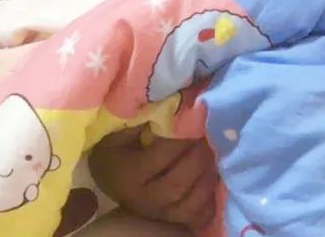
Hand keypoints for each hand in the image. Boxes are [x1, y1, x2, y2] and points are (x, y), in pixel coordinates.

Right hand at [88, 128, 217, 230]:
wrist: (109, 175)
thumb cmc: (117, 148)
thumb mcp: (119, 131)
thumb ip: (141, 118)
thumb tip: (173, 104)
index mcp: (127, 174)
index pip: (161, 157)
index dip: (182, 139)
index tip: (196, 120)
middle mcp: (142, 199)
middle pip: (177, 185)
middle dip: (199, 159)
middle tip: (210, 137)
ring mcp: (157, 213)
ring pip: (189, 206)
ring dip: (208, 179)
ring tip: (214, 155)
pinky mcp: (170, 220)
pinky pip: (196, 218)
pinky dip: (209, 202)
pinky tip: (213, 179)